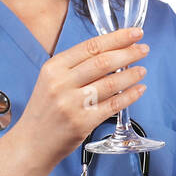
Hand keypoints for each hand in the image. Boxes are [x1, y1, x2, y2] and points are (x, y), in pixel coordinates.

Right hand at [16, 26, 148, 165]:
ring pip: (110, 83)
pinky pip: (112, 105)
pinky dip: (130, 96)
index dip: (117, 38)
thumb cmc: (45, 110)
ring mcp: (72, 104)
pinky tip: (138, 89)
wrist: (32, 143)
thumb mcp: (51, 80)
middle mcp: (61, 83)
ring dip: (131, 74)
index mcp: (53, 67)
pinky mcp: (82, 122)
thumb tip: (111, 50)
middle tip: (143, 49)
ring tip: (142, 69)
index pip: (90, 46)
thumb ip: (75, 66)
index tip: (134, 32)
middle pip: (103, 62)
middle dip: (128, 53)